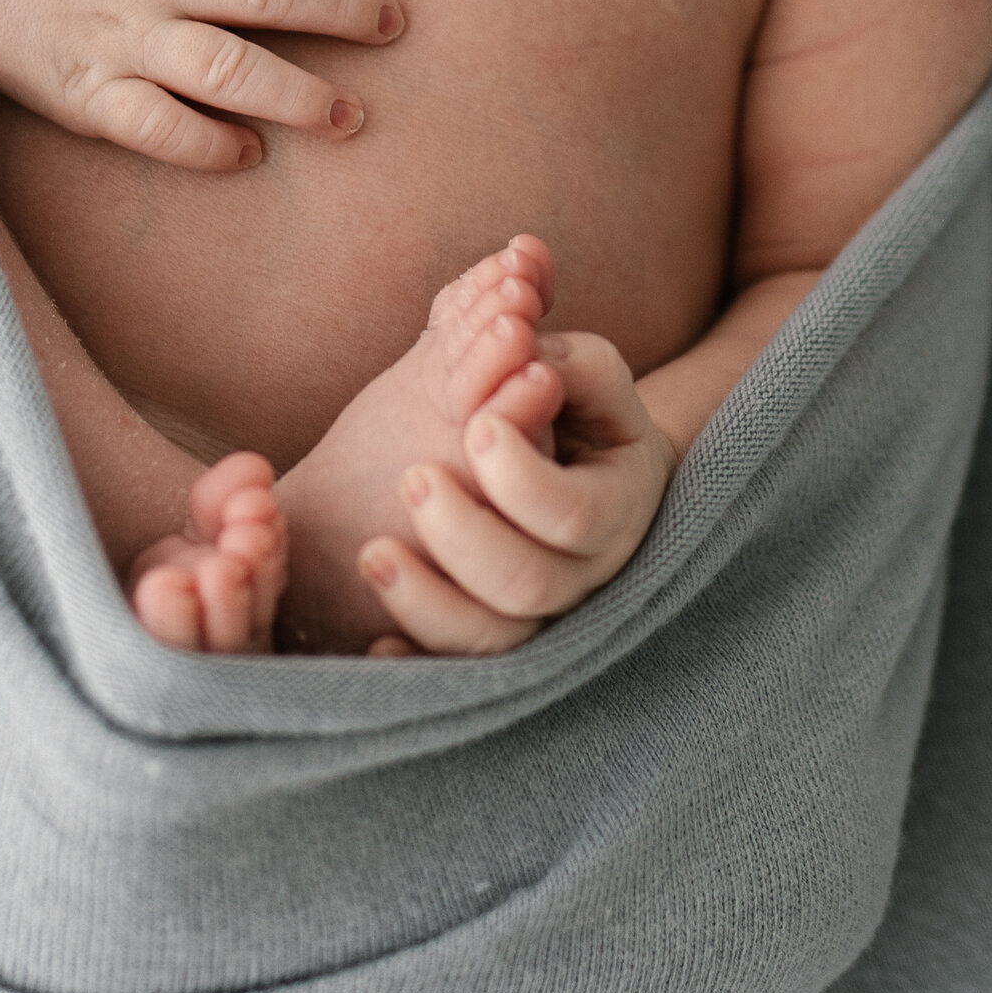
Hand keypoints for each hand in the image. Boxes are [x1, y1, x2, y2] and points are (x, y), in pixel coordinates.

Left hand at [356, 332, 676, 654]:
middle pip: (530, 585)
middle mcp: (585, 574)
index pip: (576, 515)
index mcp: (618, 507)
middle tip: (413, 478)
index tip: (473, 425)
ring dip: (426, 600)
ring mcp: (541, 614)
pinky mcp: (492, 631)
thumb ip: (556, 350)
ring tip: (372, 553)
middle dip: (464, 535)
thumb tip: (520, 324)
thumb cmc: (574, 403)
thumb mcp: (579, 368)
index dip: (521, 478)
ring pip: (491, 640)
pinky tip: (376, 643)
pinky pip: (454, 668)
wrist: (575, 460)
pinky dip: (414, 658)